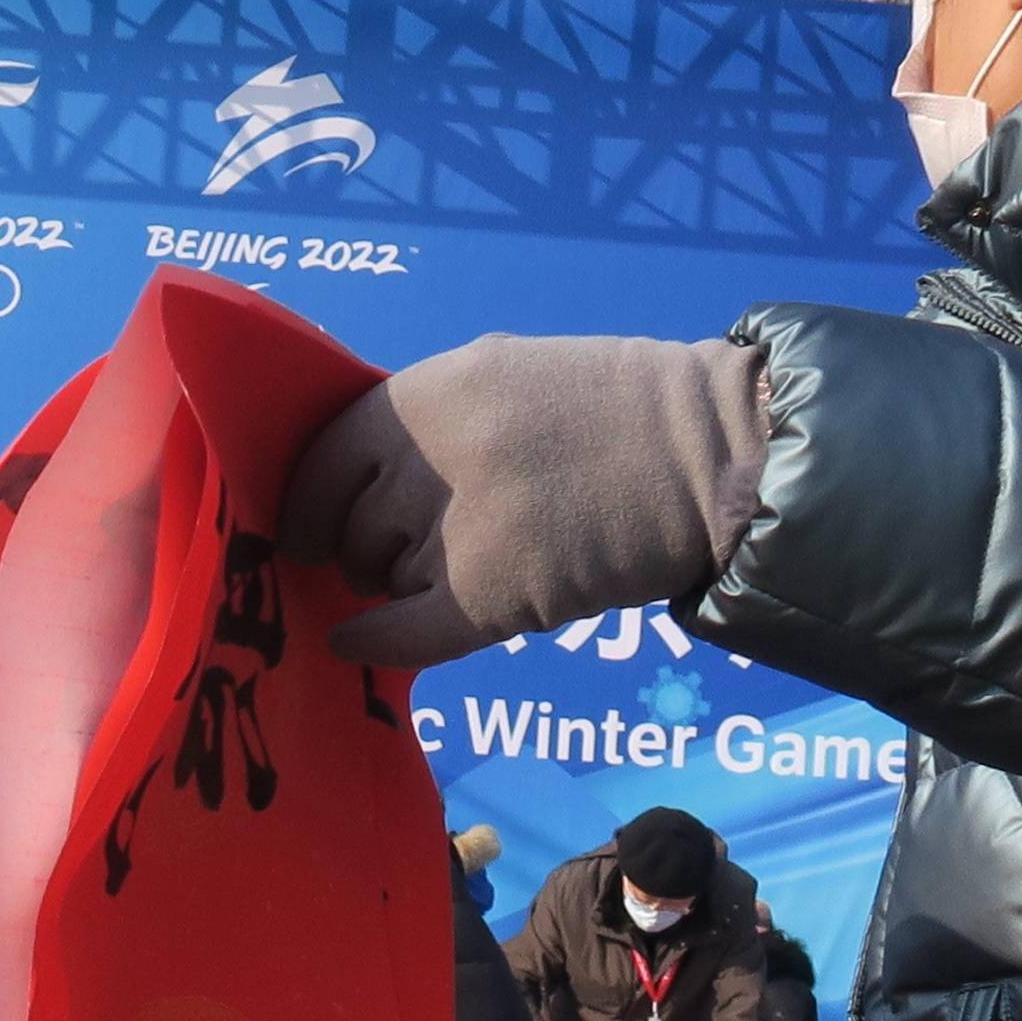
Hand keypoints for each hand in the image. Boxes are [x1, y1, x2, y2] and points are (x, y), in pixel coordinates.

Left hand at [283, 335, 769, 670]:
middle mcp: (433, 453)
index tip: (306, 528)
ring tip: (450, 573)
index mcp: (432, 389)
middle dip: (362, 548)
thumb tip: (358, 486)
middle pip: (351, 522)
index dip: (310, 500)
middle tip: (395, 558)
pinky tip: (360, 643)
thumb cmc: (619, 413)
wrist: (715, 452)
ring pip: (382, 575)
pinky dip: (374, 643)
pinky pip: (402, 634)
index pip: (328, 453)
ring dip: (397, 584)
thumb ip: (434, 419)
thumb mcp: (510, 376)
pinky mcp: (494, 594)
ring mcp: (461, 526)